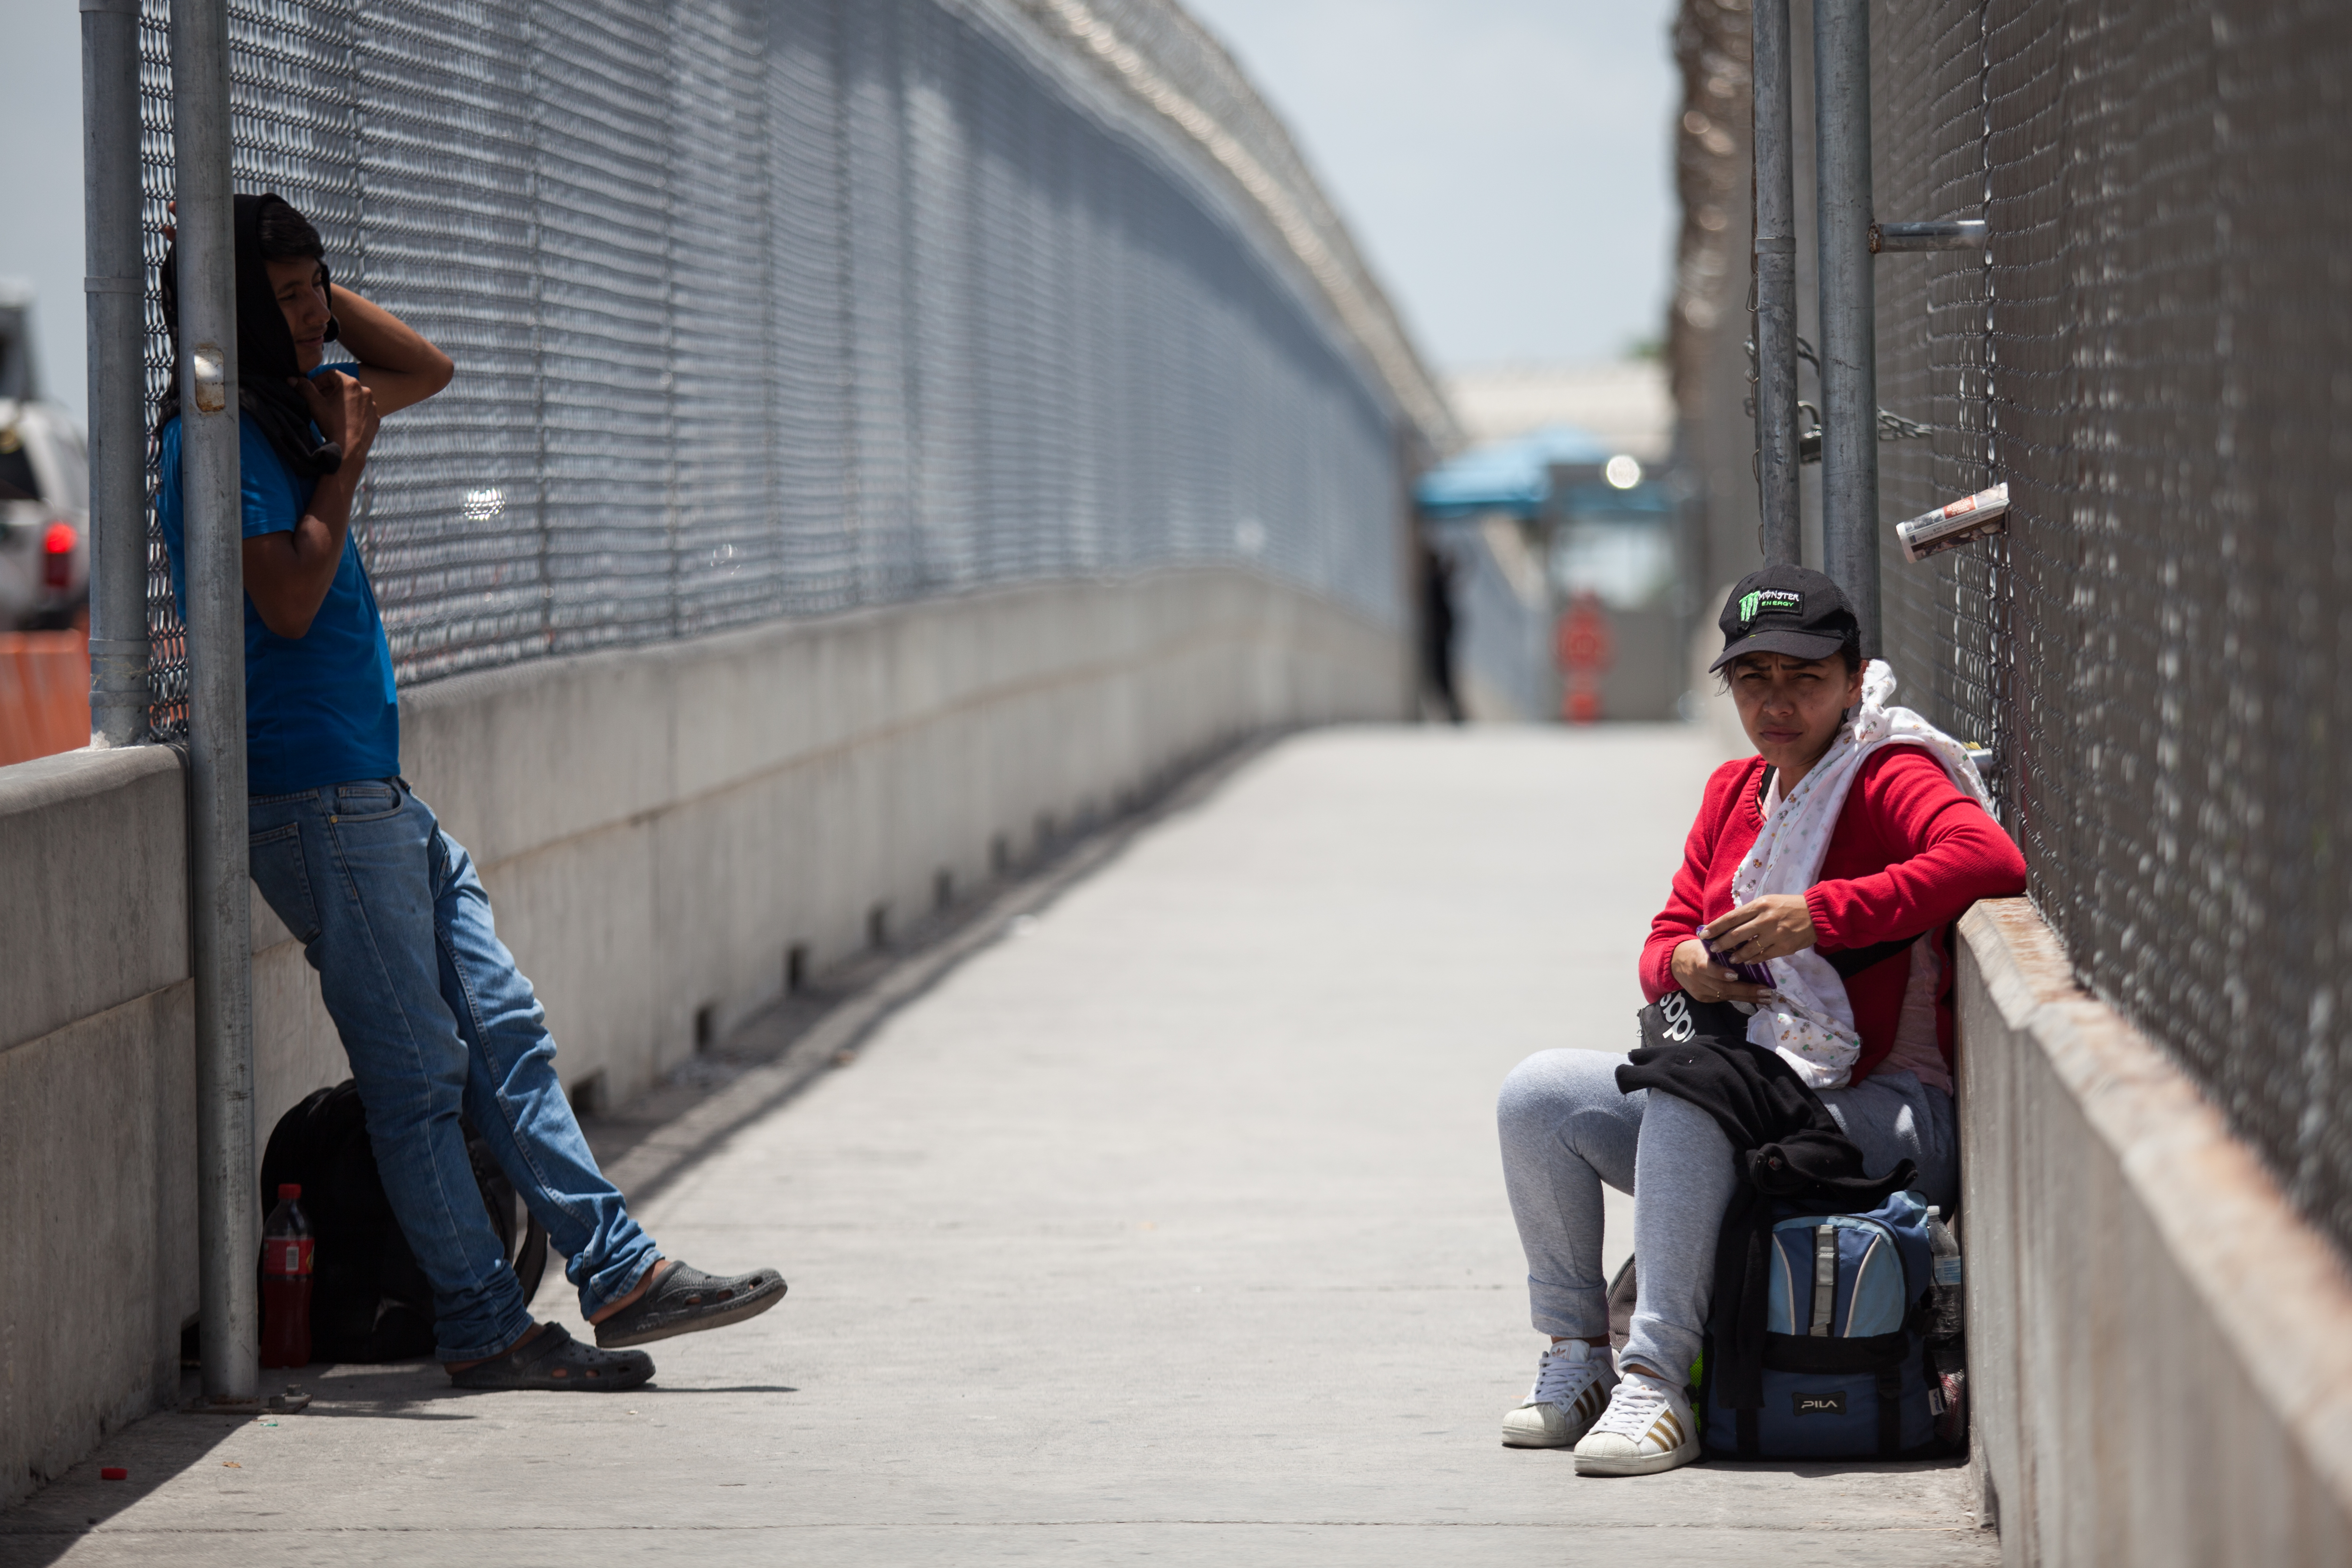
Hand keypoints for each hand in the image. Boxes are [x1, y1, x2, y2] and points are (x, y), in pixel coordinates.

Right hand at [296, 369, 379, 469]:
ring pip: (354, 397)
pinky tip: (344, 420)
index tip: (312, 390)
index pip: (331, 374)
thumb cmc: (331, 425)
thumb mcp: (315, 404)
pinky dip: (353, 411)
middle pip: (343, 385)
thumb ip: (304, 388)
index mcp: (351, 384)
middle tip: (319, 400)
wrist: (349, 450)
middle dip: (329, 390)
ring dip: (342, 400)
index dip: (318, 380)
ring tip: (331, 411)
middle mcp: (366, 391)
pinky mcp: (376, 418)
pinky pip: (362, 410)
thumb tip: (292, 379)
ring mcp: (372, 406)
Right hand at [1670, 938, 1768, 1004]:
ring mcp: (1699, 990)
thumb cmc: (1697, 949)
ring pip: (1725, 996)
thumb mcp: (1707, 944)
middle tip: (1766, 991)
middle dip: (1747, 990)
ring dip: (1748, 997)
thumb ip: (1724, 947)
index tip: (1736, 975)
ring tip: (1766, 997)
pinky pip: (1722, 999)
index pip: (1707, 969)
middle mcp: (1697, 978)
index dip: (1721, 973)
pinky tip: (1754, 998)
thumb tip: (1749, 944)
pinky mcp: (1702, 998)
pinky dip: (1739, 998)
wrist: (1675, 962)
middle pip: (1722, 987)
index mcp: (1697, 960)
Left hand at [1700, 894, 1816, 965]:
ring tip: (1730, 959)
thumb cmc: (1788, 906)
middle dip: (1721, 944)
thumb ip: (1750, 913)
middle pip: (1736, 934)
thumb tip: (1730, 924)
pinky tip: (1747, 962)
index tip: (1704, 934)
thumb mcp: (1768, 902)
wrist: (1816, 913)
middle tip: (1713, 949)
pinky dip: (1753, 960)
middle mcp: (1765, 919)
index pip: (1731, 918)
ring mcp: (1775, 934)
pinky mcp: (1784, 947)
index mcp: (1759, 905)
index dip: (1716, 927)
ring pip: (1749, 948)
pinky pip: (1763, 956)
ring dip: (1737, 955)